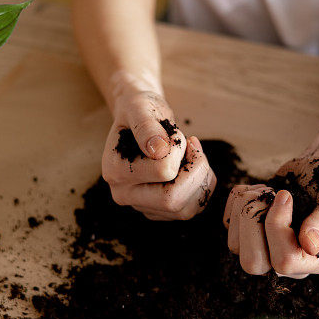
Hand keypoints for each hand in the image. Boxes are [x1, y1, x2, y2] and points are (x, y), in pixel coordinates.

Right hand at [101, 91, 216, 219]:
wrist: (138, 118)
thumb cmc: (139, 110)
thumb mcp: (140, 107)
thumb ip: (146, 126)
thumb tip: (159, 150)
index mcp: (115, 171)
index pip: (163, 171)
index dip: (179, 150)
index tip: (175, 134)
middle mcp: (124, 195)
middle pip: (172, 200)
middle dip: (195, 170)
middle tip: (193, 146)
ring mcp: (142, 206)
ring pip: (186, 210)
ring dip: (201, 180)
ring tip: (194, 155)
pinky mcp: (159, 211)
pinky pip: (191, 209)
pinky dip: (202, 188)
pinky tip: (194, 167)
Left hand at [223, 156, 318, 277]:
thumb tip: (309, 245)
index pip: (284, 261)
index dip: (278, 227)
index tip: (285, 196)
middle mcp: (292, 263)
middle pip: (252, 264)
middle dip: (253, 223)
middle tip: (271, 194)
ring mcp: (269, 250)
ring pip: (235, 246)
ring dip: (247, 208)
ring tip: (268, 190)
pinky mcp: (251, 233)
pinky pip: (228, 224)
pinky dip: (238, 200)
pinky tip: (260, 189)